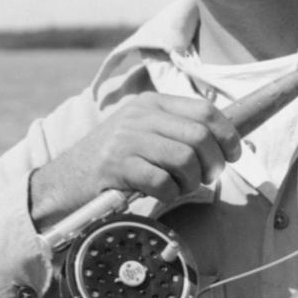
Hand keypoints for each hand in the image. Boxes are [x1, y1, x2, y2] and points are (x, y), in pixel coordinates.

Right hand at [30, 93, 241, 228]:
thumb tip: (225, 145)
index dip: (228, 134)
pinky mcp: (116, 165)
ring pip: (184, 158)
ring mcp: (126, 139)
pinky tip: (160, 194)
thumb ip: (176, 133)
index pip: (205, 110)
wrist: (63, 182)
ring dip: (191, 181)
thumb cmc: (112, 164)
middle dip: (213, 163)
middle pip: (199, 135)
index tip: (234, 154)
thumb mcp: (142, 135)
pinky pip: (162, 181)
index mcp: (151, 103)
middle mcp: (140, 115)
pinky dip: (169, 193)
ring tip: (181, 187)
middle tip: (207, 178)